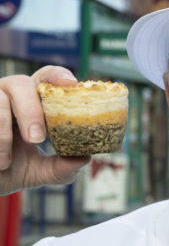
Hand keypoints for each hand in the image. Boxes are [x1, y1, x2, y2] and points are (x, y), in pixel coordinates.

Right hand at [0, 66, 89, 194]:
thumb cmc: (10, 169)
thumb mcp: (40, 171)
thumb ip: (62, 167)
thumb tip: (84, 158)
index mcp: (32, 101)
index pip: (46, 78)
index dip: (58, 75)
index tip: (70, 83)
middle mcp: (9, 94)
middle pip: (21, 83)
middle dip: (30, 110)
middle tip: (36, 139)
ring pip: (0, 102)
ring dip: (4, 135)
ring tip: (5, 162)